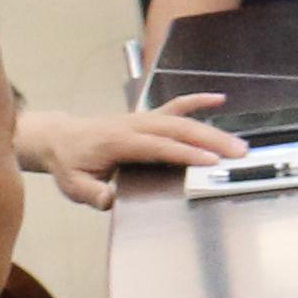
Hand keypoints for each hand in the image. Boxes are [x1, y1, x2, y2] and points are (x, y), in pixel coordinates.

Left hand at [21, 97, 240, 207]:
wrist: (59, 139)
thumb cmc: (70, 164)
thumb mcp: (73, 185)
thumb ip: (92, 193)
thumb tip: (109, 200)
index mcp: (118, 142)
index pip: (157, 147)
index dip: (184, 154)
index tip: (210, 162)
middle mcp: (133, 125)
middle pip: (177, 129)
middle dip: (210, 140)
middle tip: (237, 153)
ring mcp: (141, 118)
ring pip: (181, 119)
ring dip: (211, 130)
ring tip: (238, 143)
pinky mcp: (147, 117)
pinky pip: (174, 105)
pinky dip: (196, 100)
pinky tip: (218, 97)